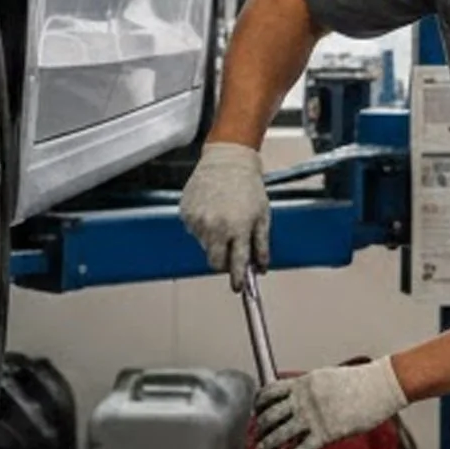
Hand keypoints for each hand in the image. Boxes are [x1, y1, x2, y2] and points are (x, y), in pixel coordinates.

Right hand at [180, 143, 269, 283]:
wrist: (227, 161)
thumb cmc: (248, 186)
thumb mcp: (263, 215)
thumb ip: (262, 244)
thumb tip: (261, 267)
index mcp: (238, 228)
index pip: (236, 264)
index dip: (237, 279)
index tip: (238, 287)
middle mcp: (216, 227)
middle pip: (215, 262)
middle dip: (222, 262)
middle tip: (229, 251)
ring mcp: (198, 221)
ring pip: (204, 245)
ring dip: (213, 239)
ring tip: (223, 217)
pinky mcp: (186, 213)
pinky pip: (194, 230)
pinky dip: (202, 226)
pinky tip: (212, 209)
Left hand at [252, 359, 408, 448]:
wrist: (384, 385)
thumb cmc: (363, 382)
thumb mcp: (328, 377)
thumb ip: (310, 389)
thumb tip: (297, 400)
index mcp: (305, 382)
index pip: (270, 392)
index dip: (259, 404)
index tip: (257, 412)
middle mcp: (305, 398)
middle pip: (269, 416)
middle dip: (258, 429)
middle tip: (255, 437)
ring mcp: (314, 416)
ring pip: (279, 435)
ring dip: (266, 446)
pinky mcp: (327, 433)